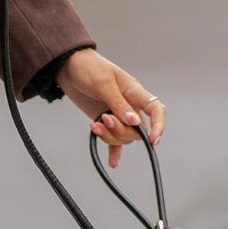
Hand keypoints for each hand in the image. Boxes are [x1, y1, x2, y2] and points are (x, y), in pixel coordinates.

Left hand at [57, 48, 163, 167]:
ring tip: (95, 125)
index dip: (159, 126)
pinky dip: (113, 151)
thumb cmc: (88, 67)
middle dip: (121, 130)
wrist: (68, 66)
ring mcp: (116, 114)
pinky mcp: (104, 120)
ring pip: (123, 136)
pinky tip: (113, 163)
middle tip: (104, 118)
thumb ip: (118, 104)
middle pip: (136, 130)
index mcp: (135, 92)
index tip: (152, 140)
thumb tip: (134, 122)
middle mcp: (129, 105)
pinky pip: (113, 140)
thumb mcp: (103, 83)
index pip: (156, 110)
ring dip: (110, 136)